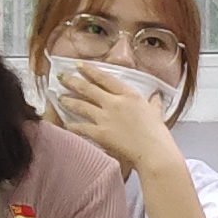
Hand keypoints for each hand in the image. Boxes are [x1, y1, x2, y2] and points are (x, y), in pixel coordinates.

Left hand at [43, 58, 185, 182]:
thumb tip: (156, 95)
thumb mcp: (156, 113)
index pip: (105, 79)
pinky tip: (65, 124)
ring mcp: (105, 118)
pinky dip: (72, 126)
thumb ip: (154, 103)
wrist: (154, 152)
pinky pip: (81, 128)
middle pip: (89, 89)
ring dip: (69, 101)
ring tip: (60, 98)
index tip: (79, 65)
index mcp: (129, 95)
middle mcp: (114, 103)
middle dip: (73, 82)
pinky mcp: (100, 133)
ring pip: (82, 105)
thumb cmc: (157, 133)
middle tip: (62, 77)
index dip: (90, 70)